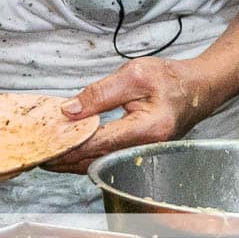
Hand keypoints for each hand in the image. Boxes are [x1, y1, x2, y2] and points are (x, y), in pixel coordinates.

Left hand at [42, 57, 209, 173]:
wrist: (197, 88)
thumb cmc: (170, 79)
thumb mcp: (134, 75)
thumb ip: (100, 93)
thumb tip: (69, 109)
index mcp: (147, 128)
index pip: (100, 142)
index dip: (71, 144)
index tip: (48, 145)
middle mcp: (146, 147)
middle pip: (98, 160)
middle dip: (67, 159)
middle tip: (40, 156)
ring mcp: (143, 153)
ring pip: (101, 162)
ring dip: (75, 160)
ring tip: (49, 155)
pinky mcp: (139, 151)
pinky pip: (108, 157)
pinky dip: (87, 155)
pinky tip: (72, 149)